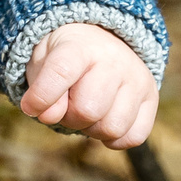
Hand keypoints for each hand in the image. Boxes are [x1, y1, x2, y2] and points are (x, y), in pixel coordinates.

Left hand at [18, 23, 157, 147]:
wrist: (96, 41)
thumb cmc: (63, 57)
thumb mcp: (41, 64)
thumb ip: (41, 90)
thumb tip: (49, 117)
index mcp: (80, 46)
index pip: (60, 73)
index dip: (41, 97)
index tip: (30, 107)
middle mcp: (114, 60)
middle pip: (87, 110)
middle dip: (68, 117)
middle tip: (66, 106)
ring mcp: (136, 79)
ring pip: (112, 127)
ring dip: (91, 130)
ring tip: (86, 112)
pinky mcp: (150, 98)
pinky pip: (133, 137)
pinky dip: (114, 139)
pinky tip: (103, 121)